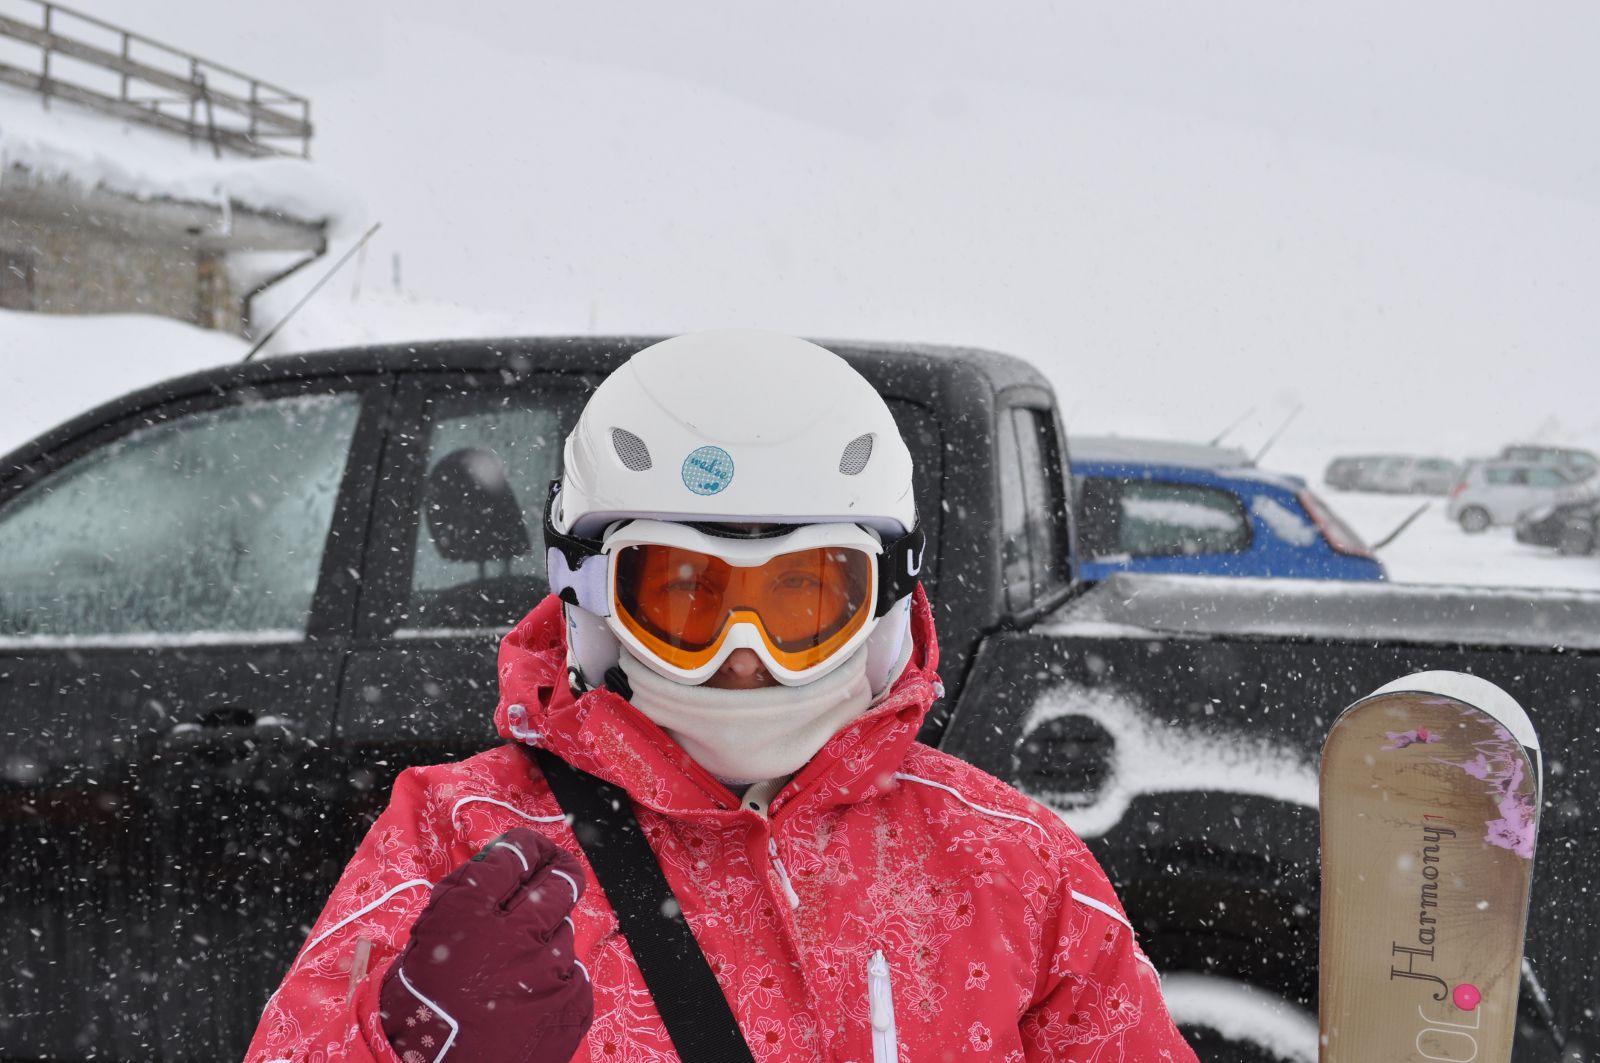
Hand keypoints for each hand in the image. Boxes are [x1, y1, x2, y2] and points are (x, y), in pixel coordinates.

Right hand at [379, 829, 591, 1061]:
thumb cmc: (419, 1015)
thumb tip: (498, 873)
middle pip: (556, 884)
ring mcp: (548, 971)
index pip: (512, 858)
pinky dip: (556, 981)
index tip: (529, 849)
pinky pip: (574, 975)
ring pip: (564, 932)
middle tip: (558, 868)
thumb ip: (462, 906)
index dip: (525, 849)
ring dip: (547, 939)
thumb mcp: (424, 946)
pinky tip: (530, 999)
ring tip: (520, 967)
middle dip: (559, 871)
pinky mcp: (572, 1003)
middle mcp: (514, 935)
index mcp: (467, 915)